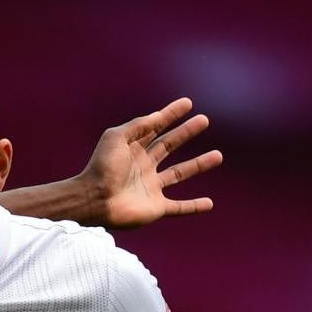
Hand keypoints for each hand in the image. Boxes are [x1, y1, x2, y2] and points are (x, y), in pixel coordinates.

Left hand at [78, 97, 221, 228]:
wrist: (94, 199)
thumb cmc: (100, 168)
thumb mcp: (115, 137)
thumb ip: (136, 126)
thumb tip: (157, 116)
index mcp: (133, 149)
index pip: (156, 128)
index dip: (171, 114)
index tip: (187, 103)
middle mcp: (144, 167)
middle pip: (170, 146)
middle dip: (186, 133)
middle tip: (204, 120)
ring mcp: (151, 187)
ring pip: (180, 174)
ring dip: (199, 165)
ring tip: (218, 155)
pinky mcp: (155, 208)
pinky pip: (179, 207)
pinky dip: (194, 207)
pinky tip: (209, 204)